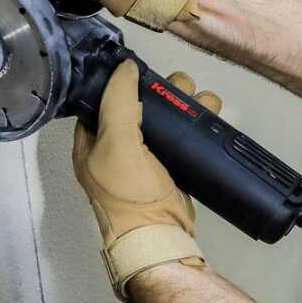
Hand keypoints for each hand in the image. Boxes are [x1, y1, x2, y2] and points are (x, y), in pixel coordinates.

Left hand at [73, 60, 221, 302]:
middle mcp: (118, 145)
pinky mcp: (173, 163)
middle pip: (142, 101)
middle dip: (165, 90)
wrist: (162, 236)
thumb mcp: (117, 143)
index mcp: (92, 141)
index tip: (145, 70)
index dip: (123, 81)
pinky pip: (184, 132)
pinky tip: (210, 113)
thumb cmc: (130, 192)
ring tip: (203, 101)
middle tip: (181, 89)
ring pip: (168, 114)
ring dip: (187, 102)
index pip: (104, 98)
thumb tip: (127, 66)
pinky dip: (197, 120)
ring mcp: (147, 155)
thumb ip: (118, 102)